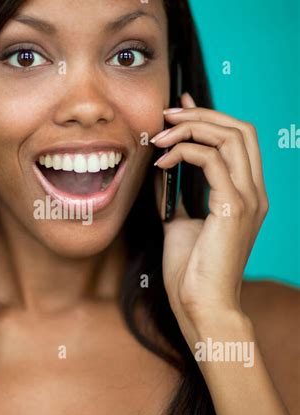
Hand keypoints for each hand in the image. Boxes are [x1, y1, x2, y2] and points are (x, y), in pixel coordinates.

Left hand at [152, 92, 268, 324]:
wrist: (200, 307)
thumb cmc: (190, 273)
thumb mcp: (178, 223)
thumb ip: (173, 195)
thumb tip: (159, 167)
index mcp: (246, 195)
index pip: (238, 139)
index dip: (209, 116)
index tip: (178, 107)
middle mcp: (254, 193)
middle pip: (240, 129)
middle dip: (201, 114)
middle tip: (165, 114)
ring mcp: (248, 199)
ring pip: (231, 137)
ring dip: (191, 128)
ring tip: (159, 136)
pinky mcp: (234, 208)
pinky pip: (213, 160)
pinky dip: (185, 152)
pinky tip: (162, 162)